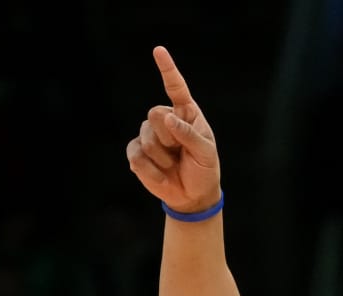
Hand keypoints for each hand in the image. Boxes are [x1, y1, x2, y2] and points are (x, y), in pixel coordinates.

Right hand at [126, 47, 221, 214]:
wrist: (193, 196)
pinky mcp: (137, 152)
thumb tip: (168, 120)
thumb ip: (189, 135)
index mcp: (186, 113)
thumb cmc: (204, 170)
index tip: (159, 51)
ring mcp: (148, 135)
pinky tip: (163, 176)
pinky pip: (136, 156)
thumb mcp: (206, 153)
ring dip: (163, 159)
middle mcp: (165, 120)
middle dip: (169, 138)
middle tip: (180, 153)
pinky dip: (152, 172)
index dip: (167, 69)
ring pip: (146, 138)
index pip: (175, 87)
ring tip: (174, 166)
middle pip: (155, 114)